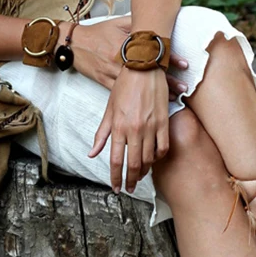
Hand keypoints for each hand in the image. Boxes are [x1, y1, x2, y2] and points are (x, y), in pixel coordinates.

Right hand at [71, 18, 189, 99]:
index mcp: (124, 45)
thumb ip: (136, 23)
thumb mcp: (117, 23)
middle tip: (184, 89)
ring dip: (156, 93)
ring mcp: (112, 73)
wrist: (73, 43)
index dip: (169, 57)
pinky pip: (123, 93)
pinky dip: (137, 99)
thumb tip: (155, 18)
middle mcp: (119, 61)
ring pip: (138, 86)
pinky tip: (148, 105)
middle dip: (168, 82)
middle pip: (148, 72)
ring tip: (174, 100)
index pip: (152, 52)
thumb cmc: (98, 32)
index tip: (184, 64)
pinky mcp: (105, 82)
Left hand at [87, 65, 169, 193]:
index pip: (115, 160)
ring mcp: (150, 127)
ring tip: (140, 174)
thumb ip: (101, 134)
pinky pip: (163, 147)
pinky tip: (154, 159)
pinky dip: (158, 157)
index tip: (116, 188)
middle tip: (129, 188)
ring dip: (144, 170)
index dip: (116, 178)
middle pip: (133, 164)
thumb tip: (92, 154)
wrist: (143, 68)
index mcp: (118, 126)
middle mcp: (133, 129)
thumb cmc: (124, 87)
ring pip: (148, 159)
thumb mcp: (109, 110)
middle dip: (131, 180)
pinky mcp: (163, 122)